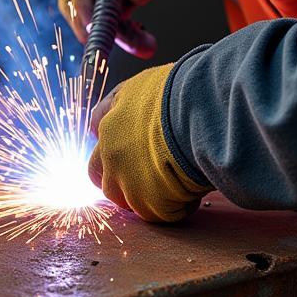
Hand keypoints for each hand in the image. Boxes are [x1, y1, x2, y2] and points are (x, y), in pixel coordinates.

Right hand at [53, 0, 169, 55]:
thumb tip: (137, 1)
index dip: (93, 23)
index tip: (109, 47)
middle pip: (73, 8)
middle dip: (102, 32)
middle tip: (140, 46)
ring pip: (74, 9)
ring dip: (102, 27)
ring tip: (142, 38)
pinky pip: (79, 2)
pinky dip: (100, 16)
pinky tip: (127, 23)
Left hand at [87, 63, 208, 222]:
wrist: (199, 114)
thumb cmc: (183, 91)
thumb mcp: (151, 83)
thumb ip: (137, 99)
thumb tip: (141, 108)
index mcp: (112, 117)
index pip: (98, 126)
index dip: (111, 135)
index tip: (125, 141)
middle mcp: (110, 149)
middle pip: (96, 171)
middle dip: (114, 175)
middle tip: (144, 175)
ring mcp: (125, 178)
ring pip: (121, 196)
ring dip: (142, 195)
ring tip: (172, 185)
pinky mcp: (148, 203)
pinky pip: (157, 213)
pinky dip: (173, 208)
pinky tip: (192, 192)